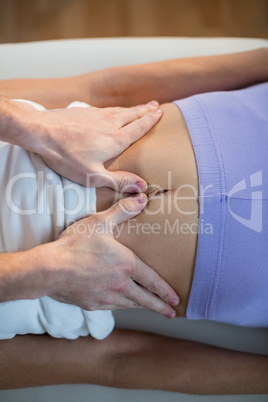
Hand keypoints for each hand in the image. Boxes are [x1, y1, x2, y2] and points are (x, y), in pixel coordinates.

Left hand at [34, 101, 161, 191]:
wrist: (42, 132)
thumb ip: (118, 181)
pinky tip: (115, 110)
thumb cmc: (67, 157)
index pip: (138, 128)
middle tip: (156, 106)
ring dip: (133, 108)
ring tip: (143, 106)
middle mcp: (110, 124)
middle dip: (146, 111)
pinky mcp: (85, 111)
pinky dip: (116, 108)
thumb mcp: (93, 176)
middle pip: (132, 116)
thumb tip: (142, 186)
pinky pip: (107, 109)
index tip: (160, 114)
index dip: (150, 121)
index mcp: (116, 140)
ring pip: (120, 110)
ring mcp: (97, 115)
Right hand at [48, 193, 178, 317]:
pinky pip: (112, 307)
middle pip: (145, 300)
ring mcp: (106, 297)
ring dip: (141, 307)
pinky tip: (121, 304)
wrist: (50, 269)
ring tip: (149, 308)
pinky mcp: (92, 304)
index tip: (175, 299)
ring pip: (129, 305)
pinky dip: (121, 306)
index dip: (165, 291)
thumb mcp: (100, 222)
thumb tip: (142, 199)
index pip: (153, 281)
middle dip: (160, 307)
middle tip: (171, 313)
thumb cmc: (75, 244)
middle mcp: (120, 285)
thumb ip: (122, 210)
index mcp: (126, 266)